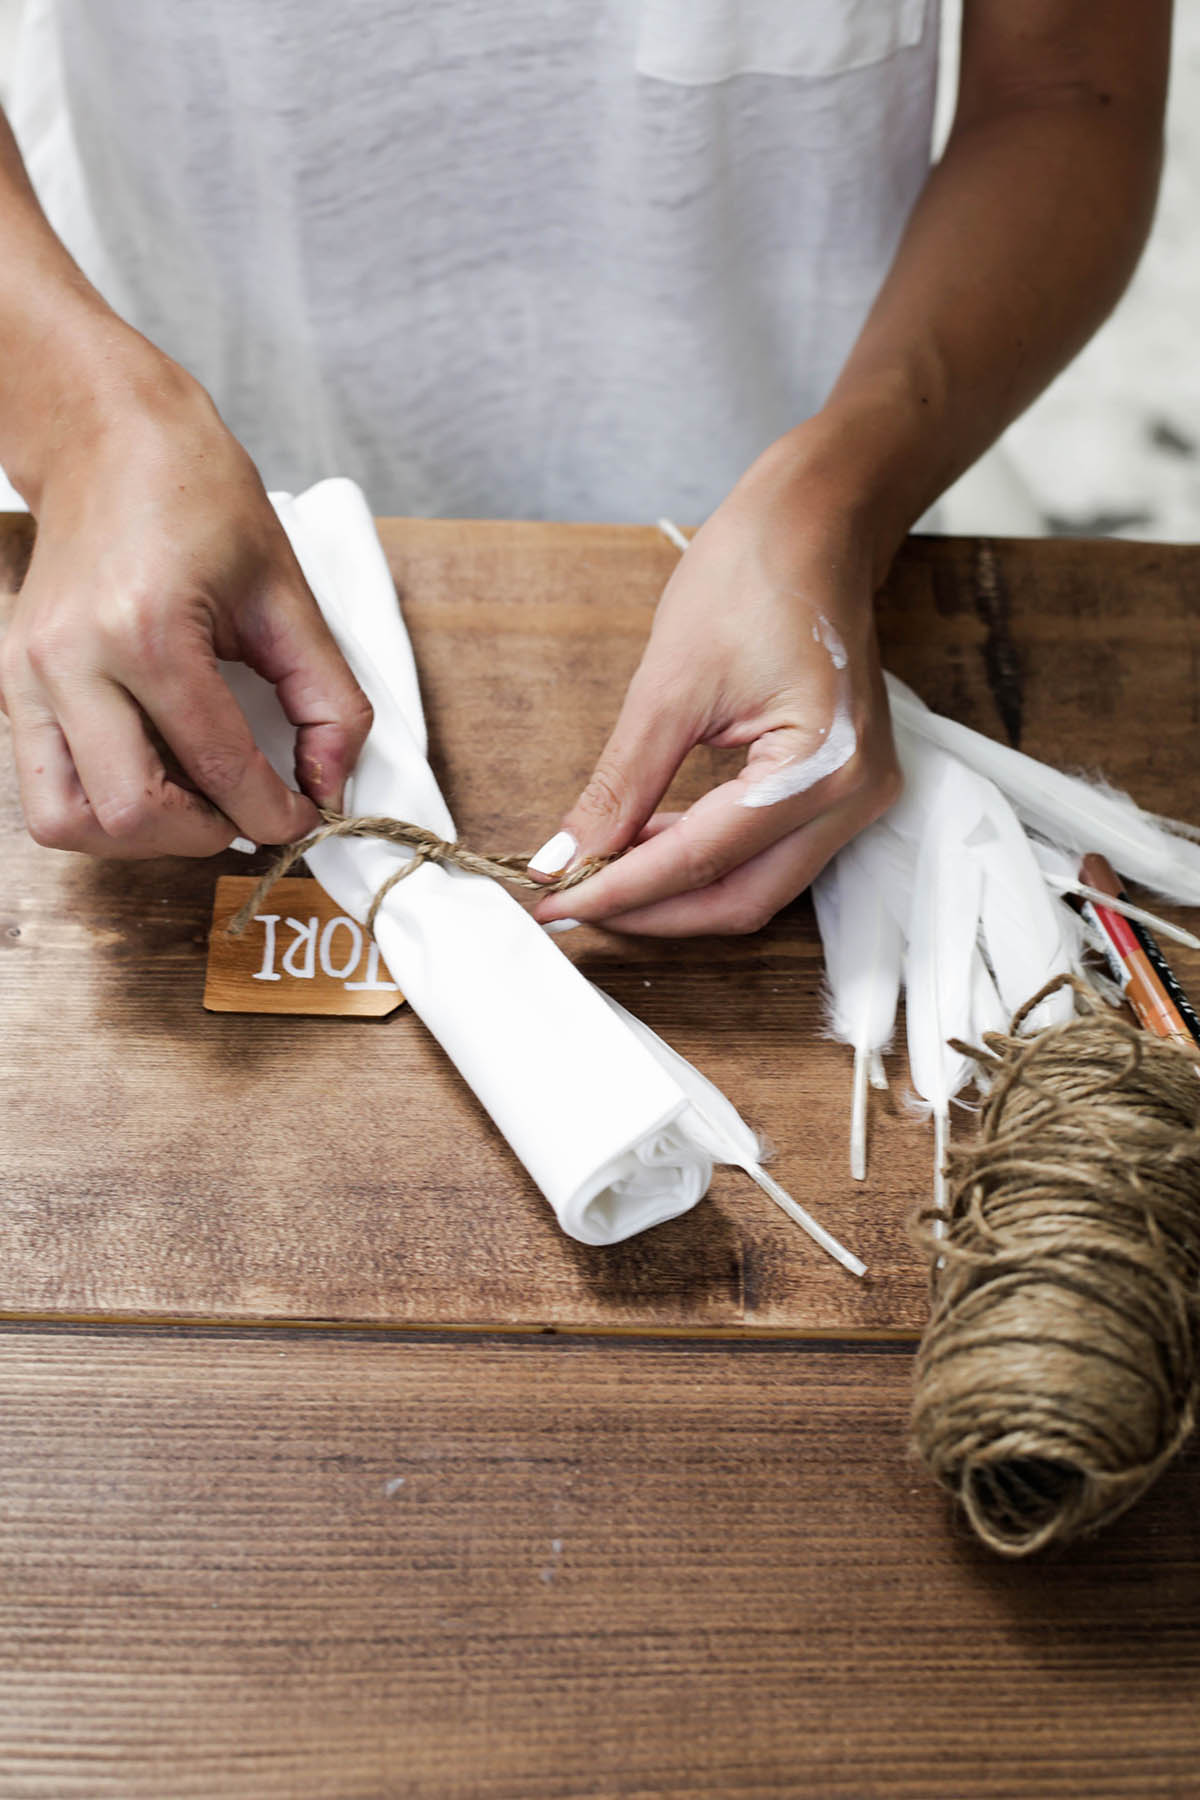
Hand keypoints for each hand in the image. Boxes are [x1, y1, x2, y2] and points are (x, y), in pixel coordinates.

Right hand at [0, 357, 371, 856]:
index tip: (302, 817)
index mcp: (145, 630)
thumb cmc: (197, 496)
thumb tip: (327, 784)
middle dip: (203, 834)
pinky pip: (47, 787)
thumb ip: (326, 698)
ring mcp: (26, 674)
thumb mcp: (287, 592)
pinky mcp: (10, 682)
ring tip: (197, 802)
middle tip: (249, 811)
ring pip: (68, 820)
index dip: (273, 812)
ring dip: (142, 835)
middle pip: (129, 814)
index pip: (216, 766)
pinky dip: (104, 805)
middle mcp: (70, 659)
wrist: (108, 437)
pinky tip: (157, 773)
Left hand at [530, 432, 900, 935]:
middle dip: (651, 909)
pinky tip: (649, 843)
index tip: (554, 903)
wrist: (815, 524)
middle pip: (740, 899)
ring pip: (758, 887)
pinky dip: (708, 860)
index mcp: (822, 766)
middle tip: (571, 902)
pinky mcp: (846, 789)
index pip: (703, 860)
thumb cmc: (753, 576)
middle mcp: (856, 796)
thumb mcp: (668, 685)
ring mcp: (860, 797)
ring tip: (600, 871)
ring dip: (677, 890)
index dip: (621, 890)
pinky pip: (771, 854)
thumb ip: (619, 786)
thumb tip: (565, 857)